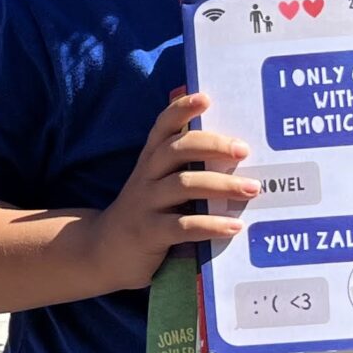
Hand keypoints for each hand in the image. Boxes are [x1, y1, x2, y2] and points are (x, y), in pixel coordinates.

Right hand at [82, 91, 257, 289]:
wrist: (101, 254)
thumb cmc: (144, 216)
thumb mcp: (155, 187)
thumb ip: (182, 170)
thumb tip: (233, 157)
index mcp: (149, 162)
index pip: (163, 127)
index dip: (181, 110)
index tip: (206, 98)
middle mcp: (145, 177)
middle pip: (176, 149)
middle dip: (211, 145)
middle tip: (244, 150)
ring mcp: (145, 205)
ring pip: (183, 184)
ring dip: (221, 184)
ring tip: (251, 188)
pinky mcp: (148, 233)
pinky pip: (182, 226)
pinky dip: (211, 225)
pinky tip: (234, 226)